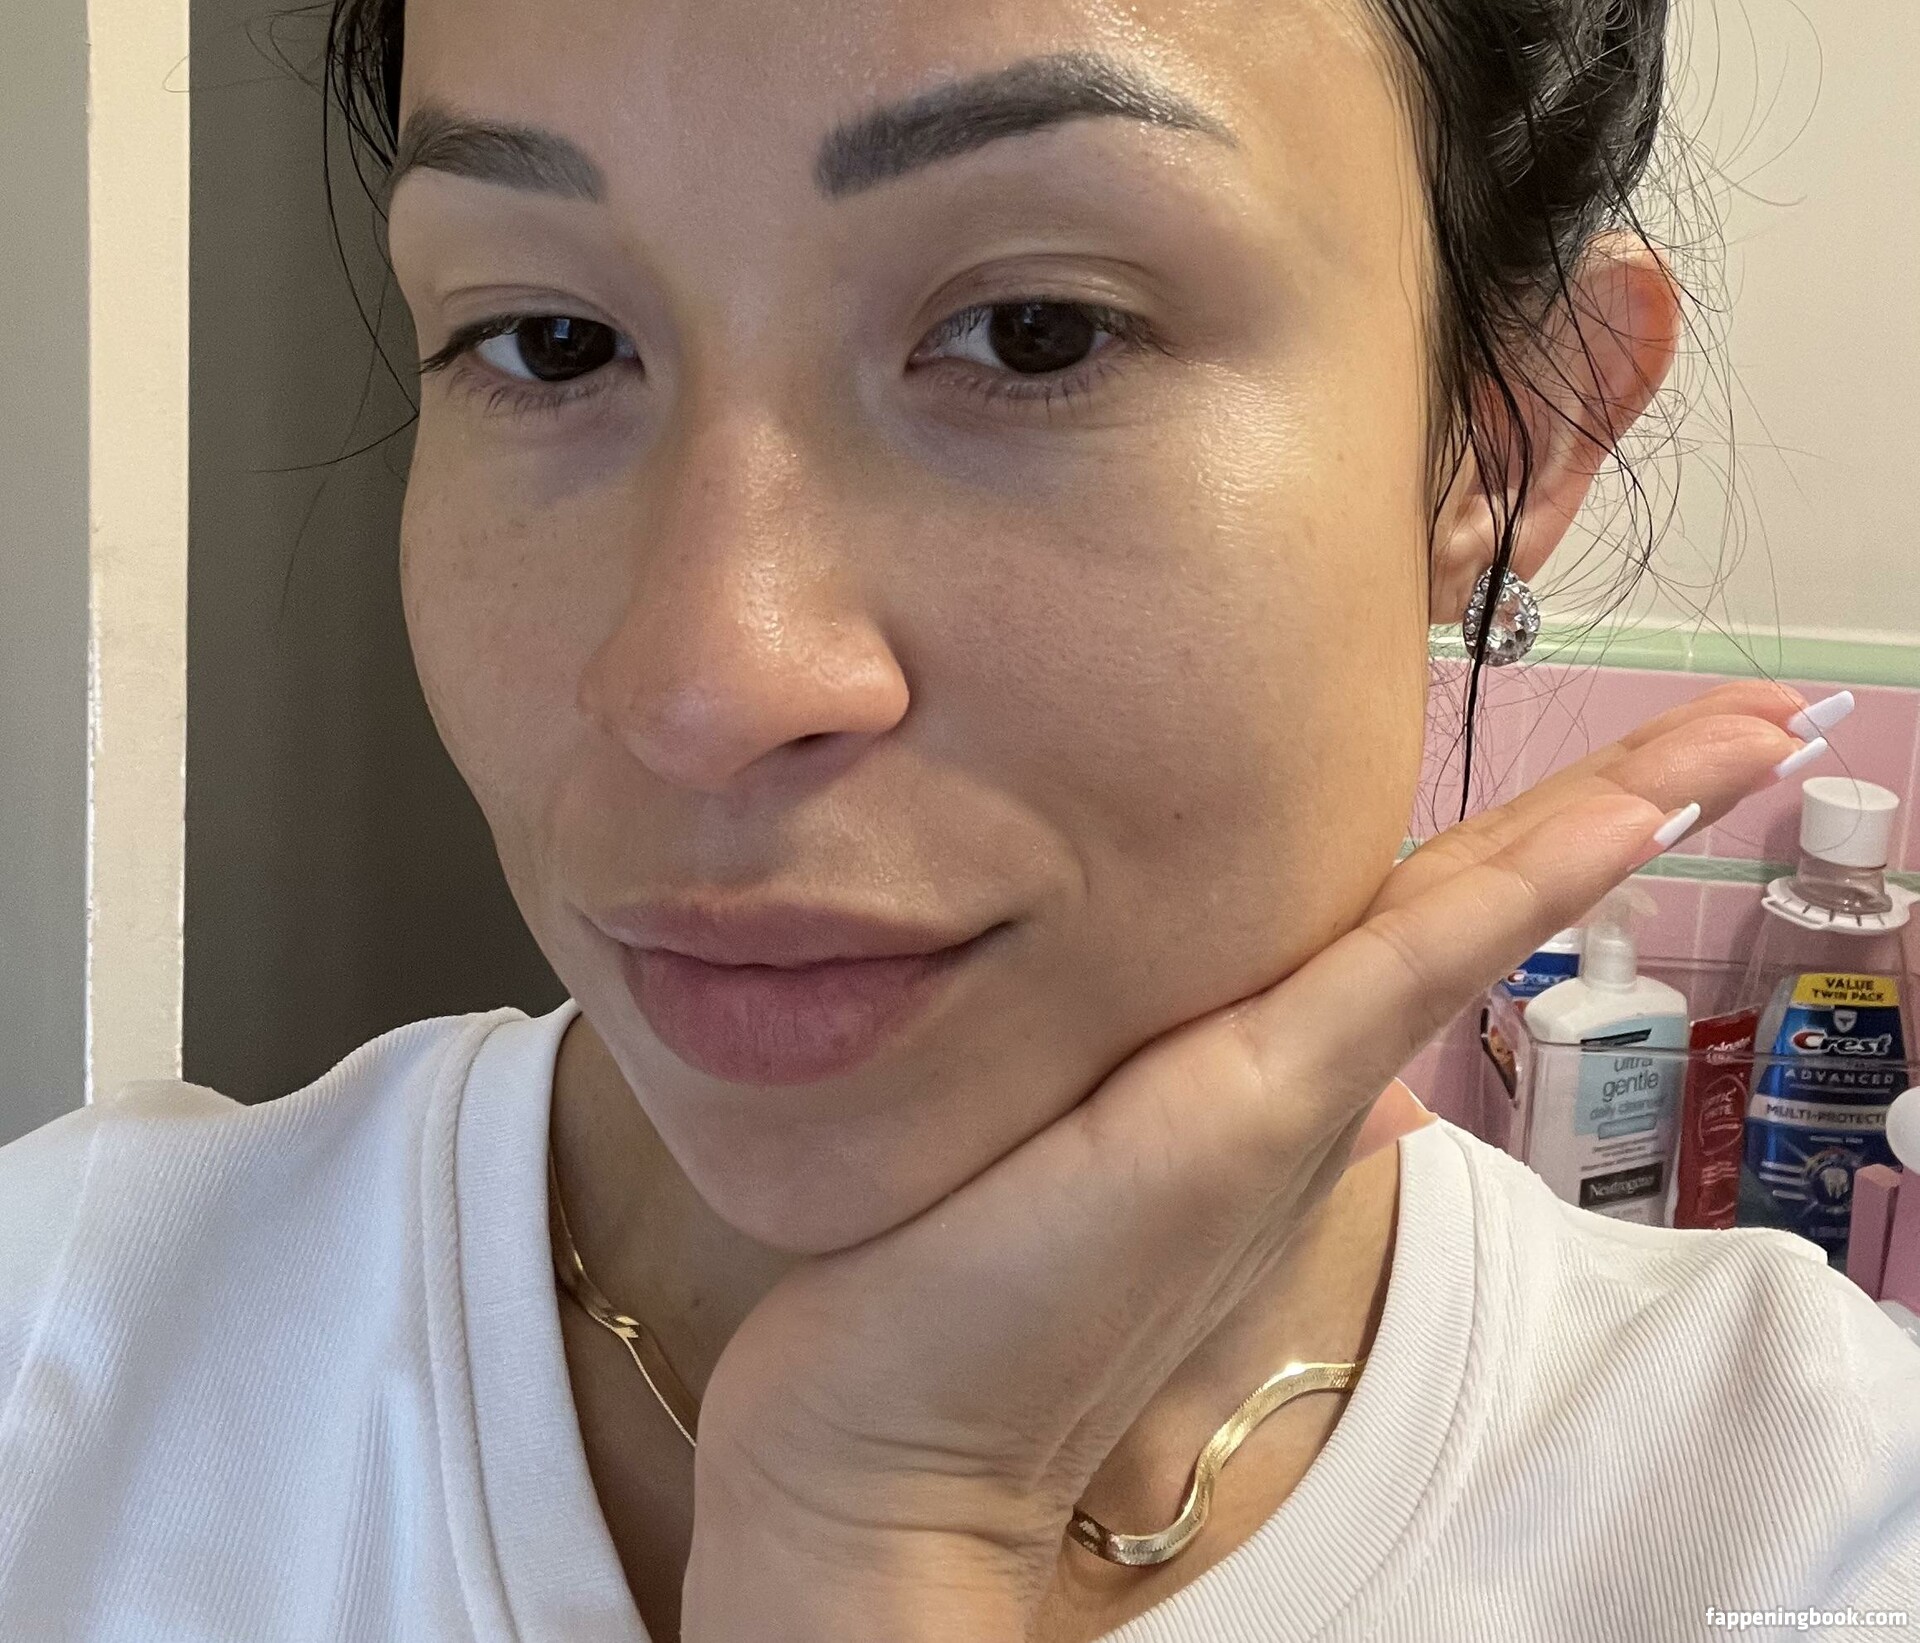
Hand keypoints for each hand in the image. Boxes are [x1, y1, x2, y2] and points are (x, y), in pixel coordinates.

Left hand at [681, 682, 1813, 1640]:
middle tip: (1756, 722)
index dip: (1536, 830)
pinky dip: (1513, 891)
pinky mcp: (1253, 1102)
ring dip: (1612, 815)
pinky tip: (1611, 816)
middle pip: (1484, 897)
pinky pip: (1404, 965)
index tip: (1637, 756)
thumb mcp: (1078, 1114)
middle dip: (1622, 803)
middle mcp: (1315, 1063)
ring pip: (1472, 913)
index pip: (1424, 908)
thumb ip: (1173, 1058)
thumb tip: (1249, 1035)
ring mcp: (1299, 1082)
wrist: (897, 1412)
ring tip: (1743, 734)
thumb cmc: (963, 1252)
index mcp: (1276, 1054)